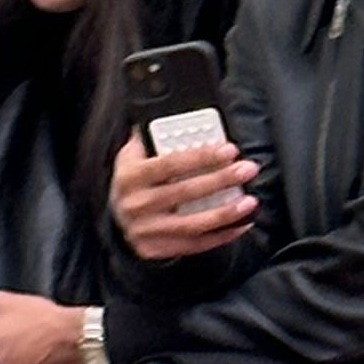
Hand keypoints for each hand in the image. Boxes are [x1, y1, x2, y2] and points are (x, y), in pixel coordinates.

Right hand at [111, 130, 257, 260]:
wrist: (113, 220)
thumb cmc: (130, 184)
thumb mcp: (129, 157)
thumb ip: (148, 139)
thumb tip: (167, 114)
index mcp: (131, 177)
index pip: (171, 164)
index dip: (202, 157)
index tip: (229, 151)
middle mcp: (137, 205)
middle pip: (185, 192)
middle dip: (221, 180)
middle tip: (247, 170)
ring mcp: (147, 230)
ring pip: (192, 223)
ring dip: (225, 213)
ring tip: (249, 201)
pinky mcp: (156, 249)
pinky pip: (194, 245)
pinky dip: (220, 237)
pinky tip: (240, 225)